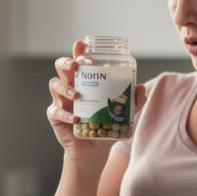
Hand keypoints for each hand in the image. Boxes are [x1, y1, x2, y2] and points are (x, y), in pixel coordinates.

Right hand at [47, 41, 146, 160]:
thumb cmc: (105, 127)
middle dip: (66, 62)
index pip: (80, 62)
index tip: (81, 45)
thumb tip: (141, 88)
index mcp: (85, 82)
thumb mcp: (122, 115)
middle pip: (61, 67)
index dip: (78, 52)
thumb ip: (132, 102)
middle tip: (76, 65)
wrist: (93, 150)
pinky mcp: (55, 116)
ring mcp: (61, 101)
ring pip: (54, 84)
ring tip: (78, 95)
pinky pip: (55, 110)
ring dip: (65, 87)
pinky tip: (76, 119)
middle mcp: (71, 87)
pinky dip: (65, 114)